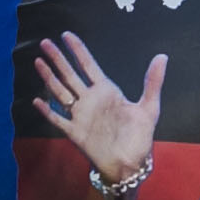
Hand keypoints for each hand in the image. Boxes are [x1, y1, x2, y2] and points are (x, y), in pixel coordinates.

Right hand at [32, 34, 164, 199]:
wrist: (130, 165)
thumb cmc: (139, 137)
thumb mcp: (149, 108)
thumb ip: (153, 82)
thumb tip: (162, 56)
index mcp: (107, 91)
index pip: (88, 65)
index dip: (78, 50)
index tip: (66, 35)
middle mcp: (90, 100)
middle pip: (70, 75)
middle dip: (58, 59)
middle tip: (45, 42)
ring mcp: (81, 116)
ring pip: (61, 92)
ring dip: (49, 78)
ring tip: (38, 62)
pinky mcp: (75, 132)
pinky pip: (58, 119)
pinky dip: (47, 110)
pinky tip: (37, 100)